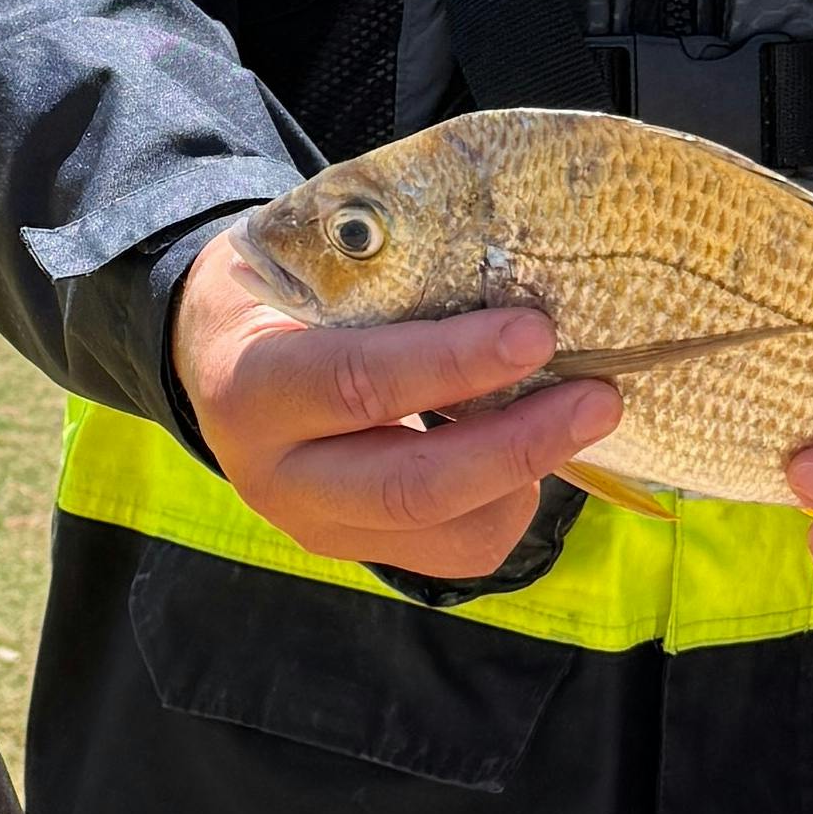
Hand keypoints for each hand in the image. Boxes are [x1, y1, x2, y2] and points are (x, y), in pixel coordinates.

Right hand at [172, 232, 620, 580]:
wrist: (214, 355)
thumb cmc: (277, 287)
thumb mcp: (305, 265)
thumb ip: (387, 281)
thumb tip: (515, 278)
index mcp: (250, 386)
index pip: (357, 384)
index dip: (452, 364)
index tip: (534, 333)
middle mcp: (277, 475)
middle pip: (412, 486)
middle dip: (517, 444)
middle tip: (598, 397)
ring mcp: (317, 524)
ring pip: (446, 532)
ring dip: (529, 477)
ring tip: (581, 415)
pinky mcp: (357, 548)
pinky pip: (456, 549)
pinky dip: (510, 500)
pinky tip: (529, 447)